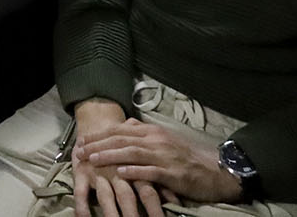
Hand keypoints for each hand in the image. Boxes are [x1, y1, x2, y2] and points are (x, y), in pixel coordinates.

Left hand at [78, 120, 241, 207]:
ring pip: (131, 153)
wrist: (216, 170)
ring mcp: (164, 156)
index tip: (82, 139)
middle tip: (80, 150)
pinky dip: (134, 171)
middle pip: (121, 139)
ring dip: (109, 156)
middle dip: (98, 144)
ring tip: (92, 159)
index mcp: (153, 131)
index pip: (120, 129)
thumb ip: (144, 131)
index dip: (100, 134)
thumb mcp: (165, 138)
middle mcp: (156, 140)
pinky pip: (150, 172)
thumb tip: (125, 123)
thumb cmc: (187, 156)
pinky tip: (120, 173)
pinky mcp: (172, 173)